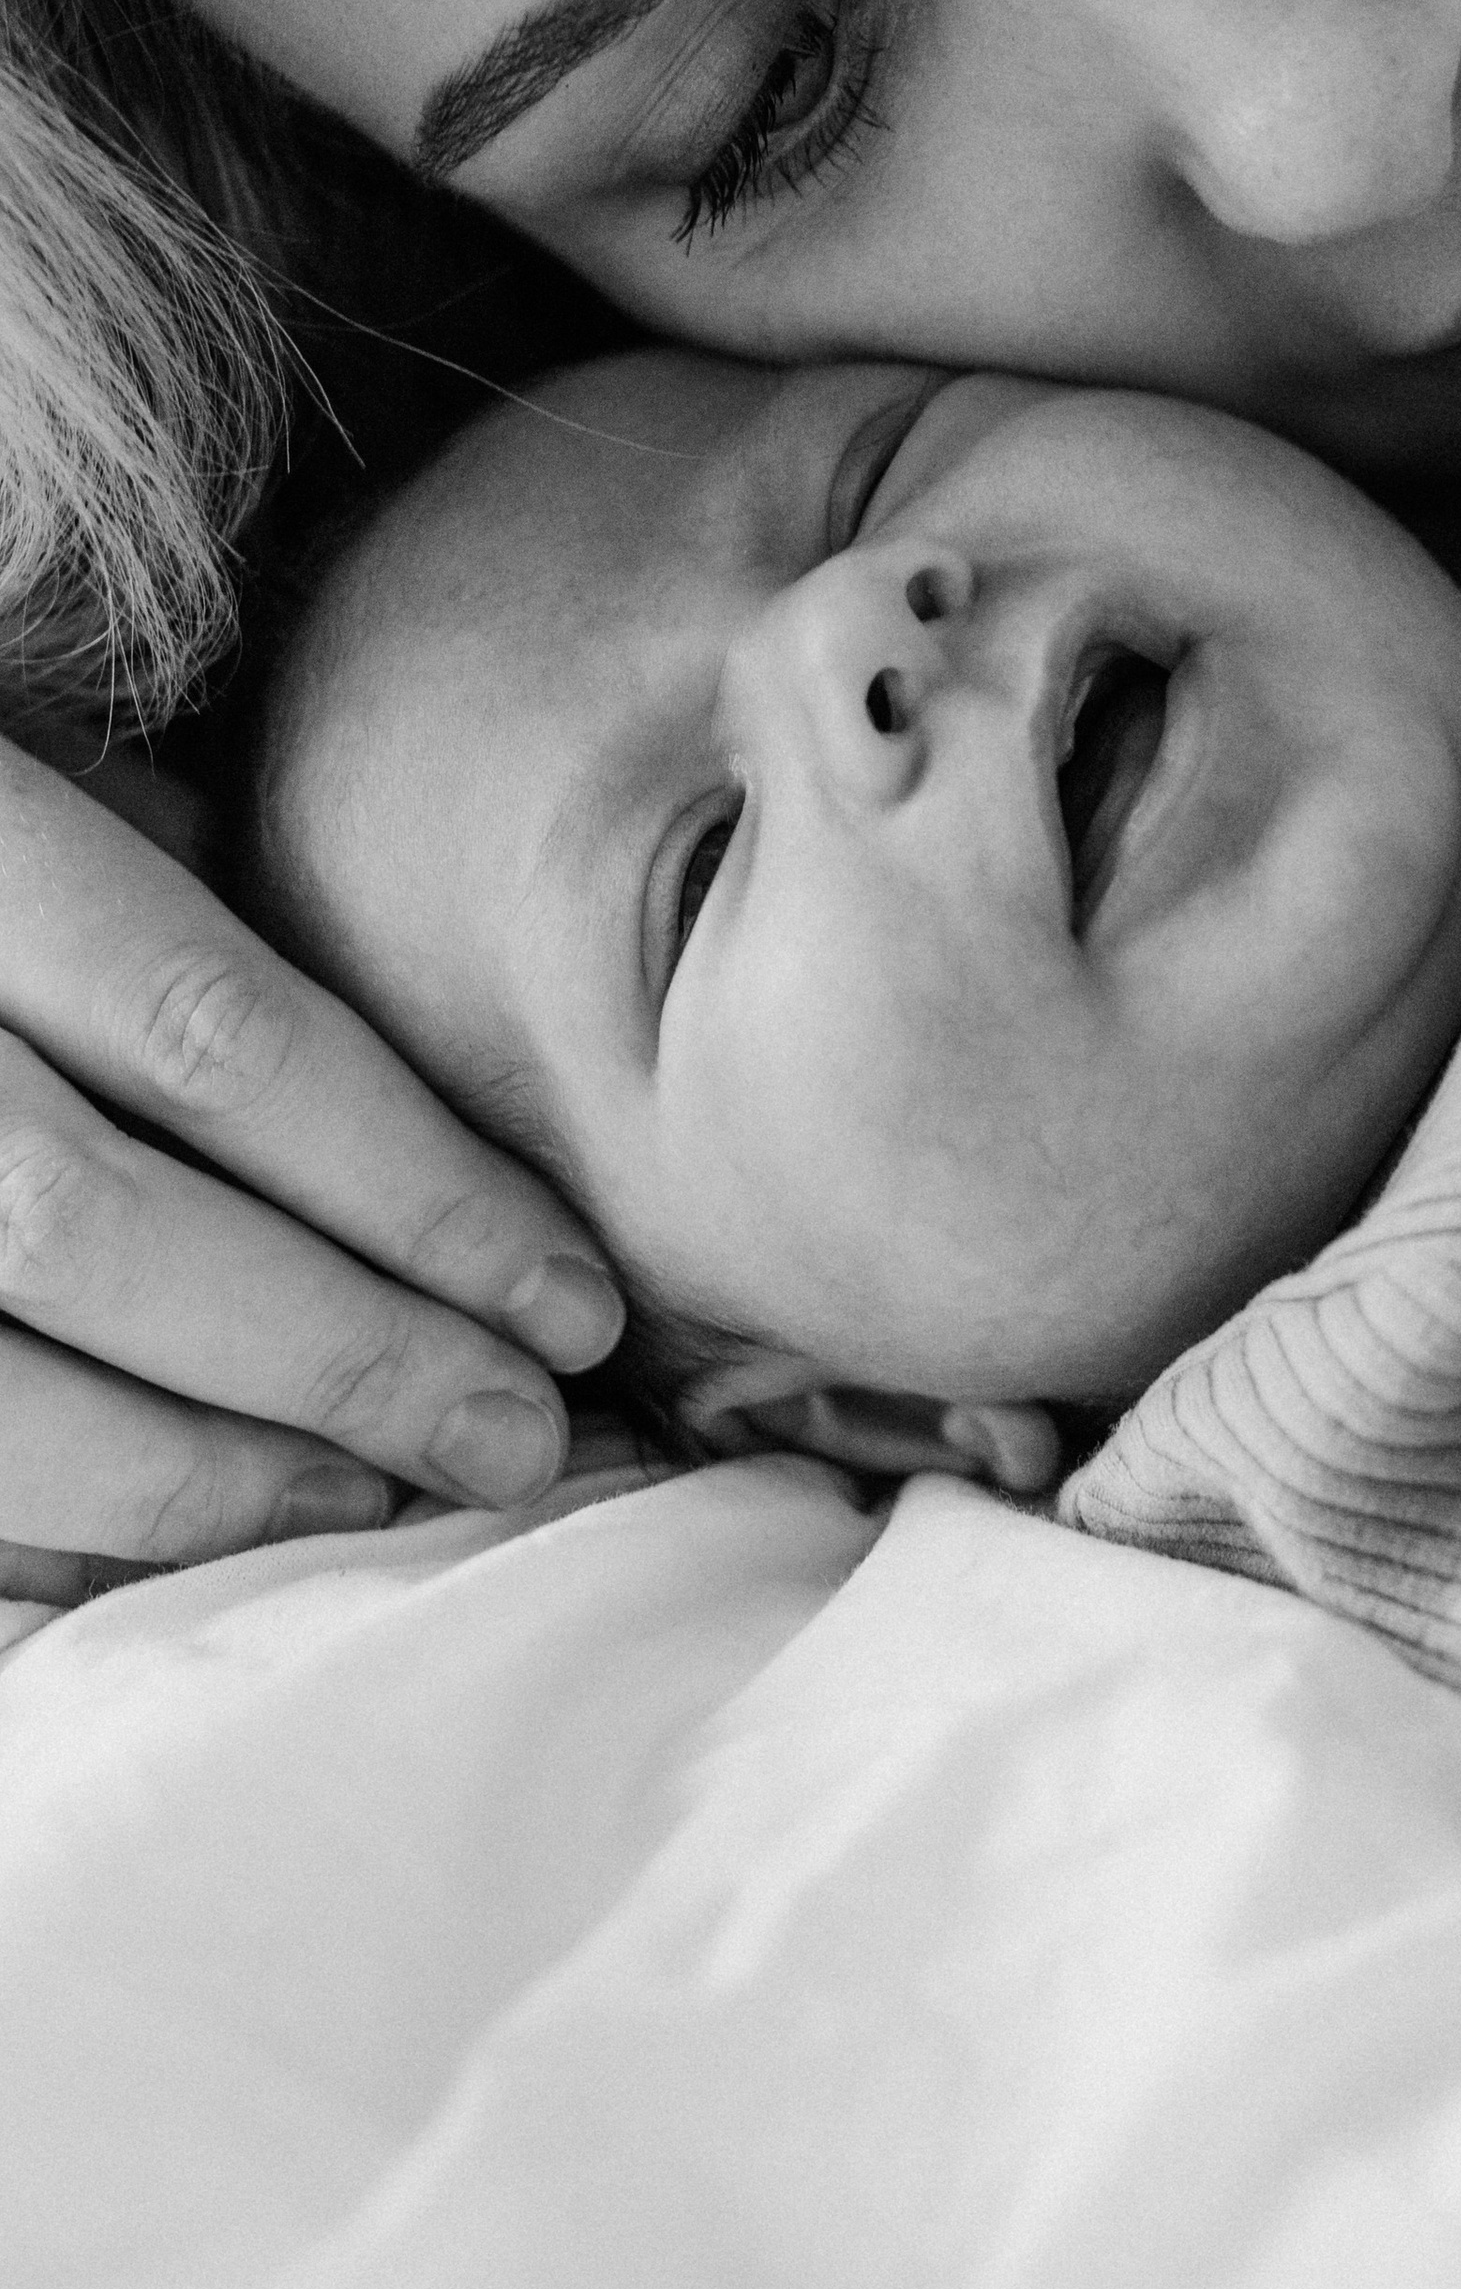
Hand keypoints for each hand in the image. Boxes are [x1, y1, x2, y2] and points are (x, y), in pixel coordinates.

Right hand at [0, 734, 622, 1600]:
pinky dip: (22, 1537)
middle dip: (335, 1354)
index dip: (410, 1187)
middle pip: (96, 1226)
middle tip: (518, 1438)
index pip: (212, 1033)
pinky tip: (158, 1553)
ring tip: (371, 1502)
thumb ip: (149, 860)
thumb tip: (386, 1054)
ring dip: (190, 1474)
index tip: (577, 1300)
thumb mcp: (21, 735)